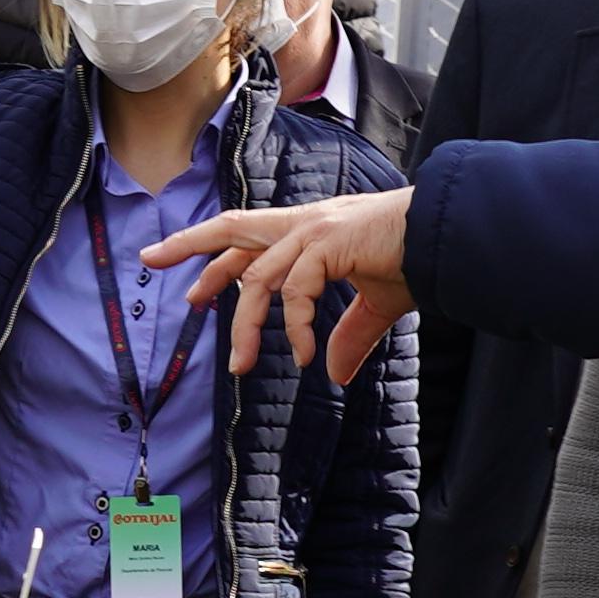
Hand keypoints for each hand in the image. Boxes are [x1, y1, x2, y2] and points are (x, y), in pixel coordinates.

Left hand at [139, 189, 409, 382]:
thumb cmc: (415, 260)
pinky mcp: (330, 244)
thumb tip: (333, 373)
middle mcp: (305, 224)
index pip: (249, 242)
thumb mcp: (375, 305)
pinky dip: (296, 326)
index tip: (193, 295)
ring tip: (242, 366)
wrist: (449, 237)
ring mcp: (315, 231)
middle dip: (189, 244)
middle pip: (232, 228)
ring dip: (246, 325)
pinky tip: (306, 355)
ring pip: (259, 277)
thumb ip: (349, 336)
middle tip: (149, 259)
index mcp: (310, 231)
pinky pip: (296, 290)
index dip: (216, 265)